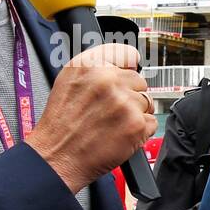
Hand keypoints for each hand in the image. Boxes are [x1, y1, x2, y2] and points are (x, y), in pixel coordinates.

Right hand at [25, 43, 155, 192]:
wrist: (57, 155)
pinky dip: (140, 130)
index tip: (128, 72)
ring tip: (112, 123)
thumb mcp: (69, 81)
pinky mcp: (137, 124)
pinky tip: (120, 133)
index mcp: (89, 65)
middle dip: (130, 94)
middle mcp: (108, 80)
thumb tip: (127, 62)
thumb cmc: (61, 123)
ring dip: (135, 113)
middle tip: (110, 109)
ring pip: (147, 101)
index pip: (128, 53)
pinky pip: (151, 121)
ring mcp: (124, 102)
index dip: (129, 66)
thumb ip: (98, 67)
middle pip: (140, 80)